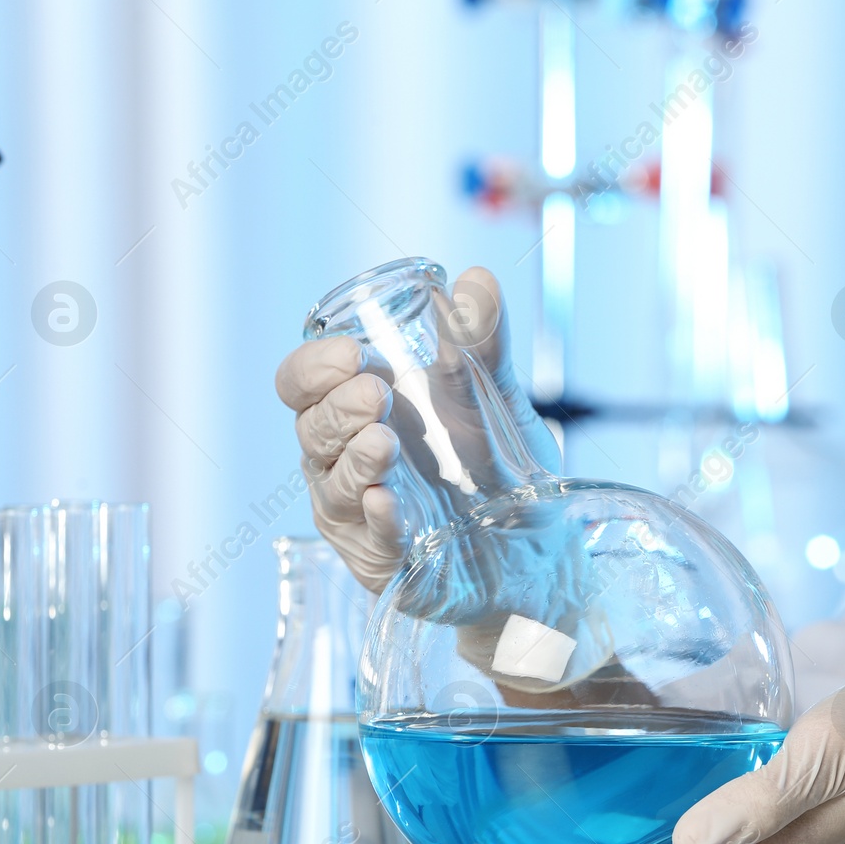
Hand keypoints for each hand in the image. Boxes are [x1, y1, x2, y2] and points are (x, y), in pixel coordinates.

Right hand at [275, 266, 557, 592]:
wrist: (542, 543)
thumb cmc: (500, 466)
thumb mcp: (493, 397)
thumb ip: (481, 341)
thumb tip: (477, 279)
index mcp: (359, 410)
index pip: (303, 384)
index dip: (314, 367)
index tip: (350, 353)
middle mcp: (346, 461)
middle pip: (311, 431)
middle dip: (338, 408)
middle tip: (375, 392)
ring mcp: (360, 516)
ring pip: (333, 487)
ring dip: (356, 460)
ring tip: (384, 441)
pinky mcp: (388, 564)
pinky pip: (372, 542)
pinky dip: (379, 519)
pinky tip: (389, 502)